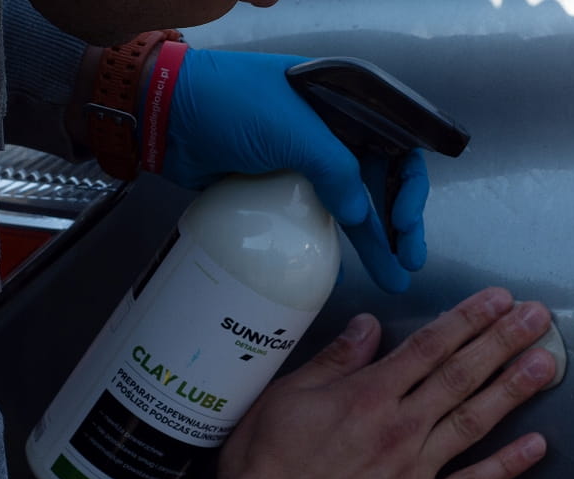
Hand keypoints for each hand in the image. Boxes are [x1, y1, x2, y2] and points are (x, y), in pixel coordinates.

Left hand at [157, 49, 428, 292]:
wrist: (165, 115)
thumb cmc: (232, 105)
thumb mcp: (291, 130)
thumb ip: (335, 169)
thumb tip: (361, 214)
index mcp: (345, 107)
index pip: (396, 145)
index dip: (408, 185)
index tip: (401, 221)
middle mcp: (333, 135)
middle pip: (380, 183)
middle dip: (398, 224)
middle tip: (408, 260)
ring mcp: (307, 164)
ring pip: (352, 207)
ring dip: (372, 242)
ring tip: (393, 278)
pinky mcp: (282, 190)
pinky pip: (316, 221)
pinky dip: (328, 246)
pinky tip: (343, 272)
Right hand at [216, 288, 555, 478]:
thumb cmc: (266, 466)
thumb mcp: (288, 397)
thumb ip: (336, 360)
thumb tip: (369, 325)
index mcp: (368, 397)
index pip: (430, 346)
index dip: (469, 319)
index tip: (498, 300)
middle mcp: (399, 429)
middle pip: (461, 376)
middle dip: (503, 341)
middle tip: (536, 318)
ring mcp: (414, 472)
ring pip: (474, 422)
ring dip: (513, 390)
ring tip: (546, 365)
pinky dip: (506, 466)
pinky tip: (535, 446)